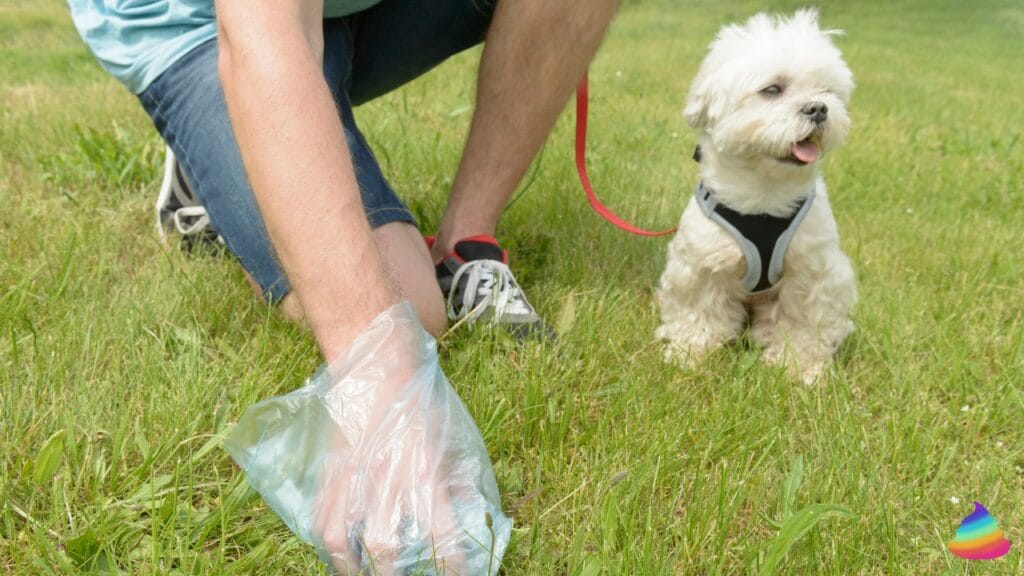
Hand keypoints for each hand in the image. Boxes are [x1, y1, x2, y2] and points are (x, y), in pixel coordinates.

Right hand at [225, 302, 509, 574]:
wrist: (378, 359)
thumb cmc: (421, 396)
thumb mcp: (450, 434)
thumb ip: (458, 477)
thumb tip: (473, 512)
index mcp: (423, 468)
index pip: (441, 531)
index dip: (451, 563)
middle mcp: (386, 476)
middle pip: (384, 545)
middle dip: (394, 574)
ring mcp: (352, 473)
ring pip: (343, 539)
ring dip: (355, 569)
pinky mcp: (330, 468)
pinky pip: (322, 517)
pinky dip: (329, 545)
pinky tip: (341, 556)